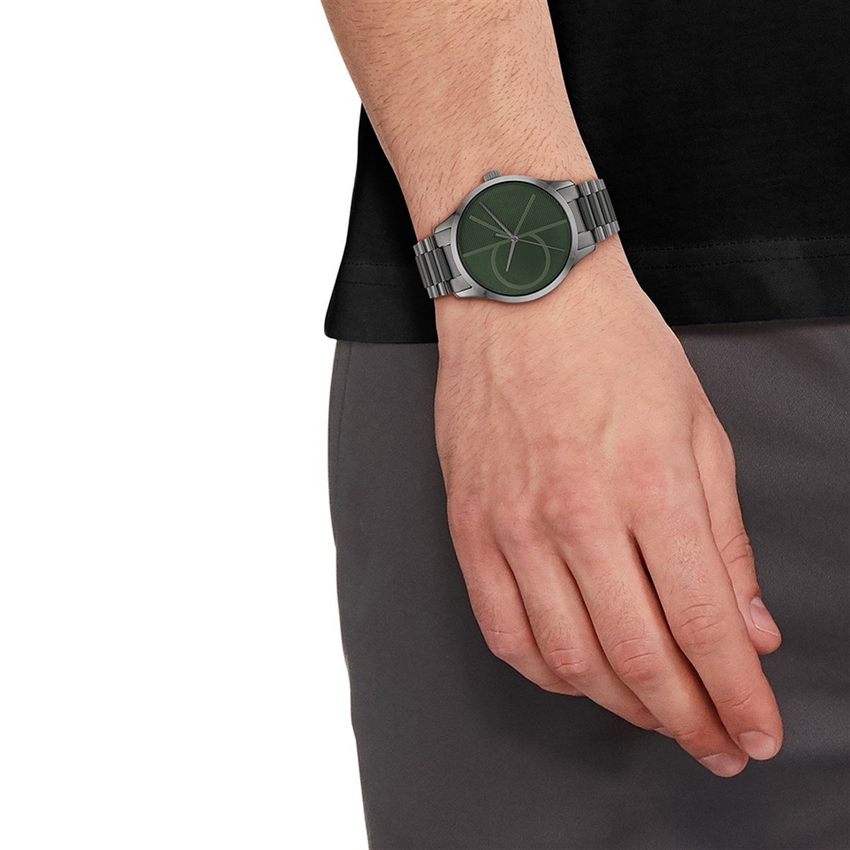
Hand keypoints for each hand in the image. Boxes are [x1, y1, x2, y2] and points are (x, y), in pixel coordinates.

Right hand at [434, 242, 782, 776]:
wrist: (521, 298)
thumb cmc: (613, 348)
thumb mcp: (697, 429)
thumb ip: (725, 537)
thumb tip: (749, 626)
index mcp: (649, 486)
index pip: (704, 625)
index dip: (738, 698)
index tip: (756, 734)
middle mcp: (577, 516)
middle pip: (639, 658)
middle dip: (689, 721)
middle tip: (716, 744)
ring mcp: (513, 526)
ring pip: (568, 659)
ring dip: (621, 705)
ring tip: (654, 714)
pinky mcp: (470, 527)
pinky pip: (502, 629)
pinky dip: (545, 672)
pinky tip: (576, 675)